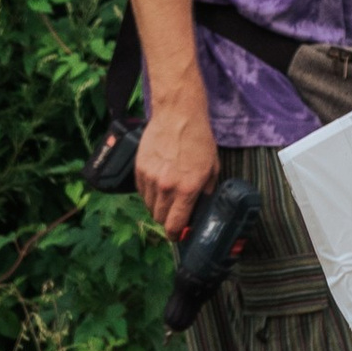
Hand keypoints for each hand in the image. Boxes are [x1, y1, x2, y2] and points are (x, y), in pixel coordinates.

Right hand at [135, 77, 217, 240]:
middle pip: (160, 218)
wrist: (178, 115)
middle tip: (175, 214)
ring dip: (157, 207)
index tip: (177, 235)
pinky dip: (149, 194)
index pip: (175, 224)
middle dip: (168, 219)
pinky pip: (141, 192)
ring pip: (149, 206)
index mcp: (187, 189)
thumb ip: (207, 190)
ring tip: (167, 196)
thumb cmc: (199, 139)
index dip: (176, 234)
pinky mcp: (139, 169)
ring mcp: (150, 178)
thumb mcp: (212, 167)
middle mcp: (166, 187)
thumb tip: (202, 206)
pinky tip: (158, 184)